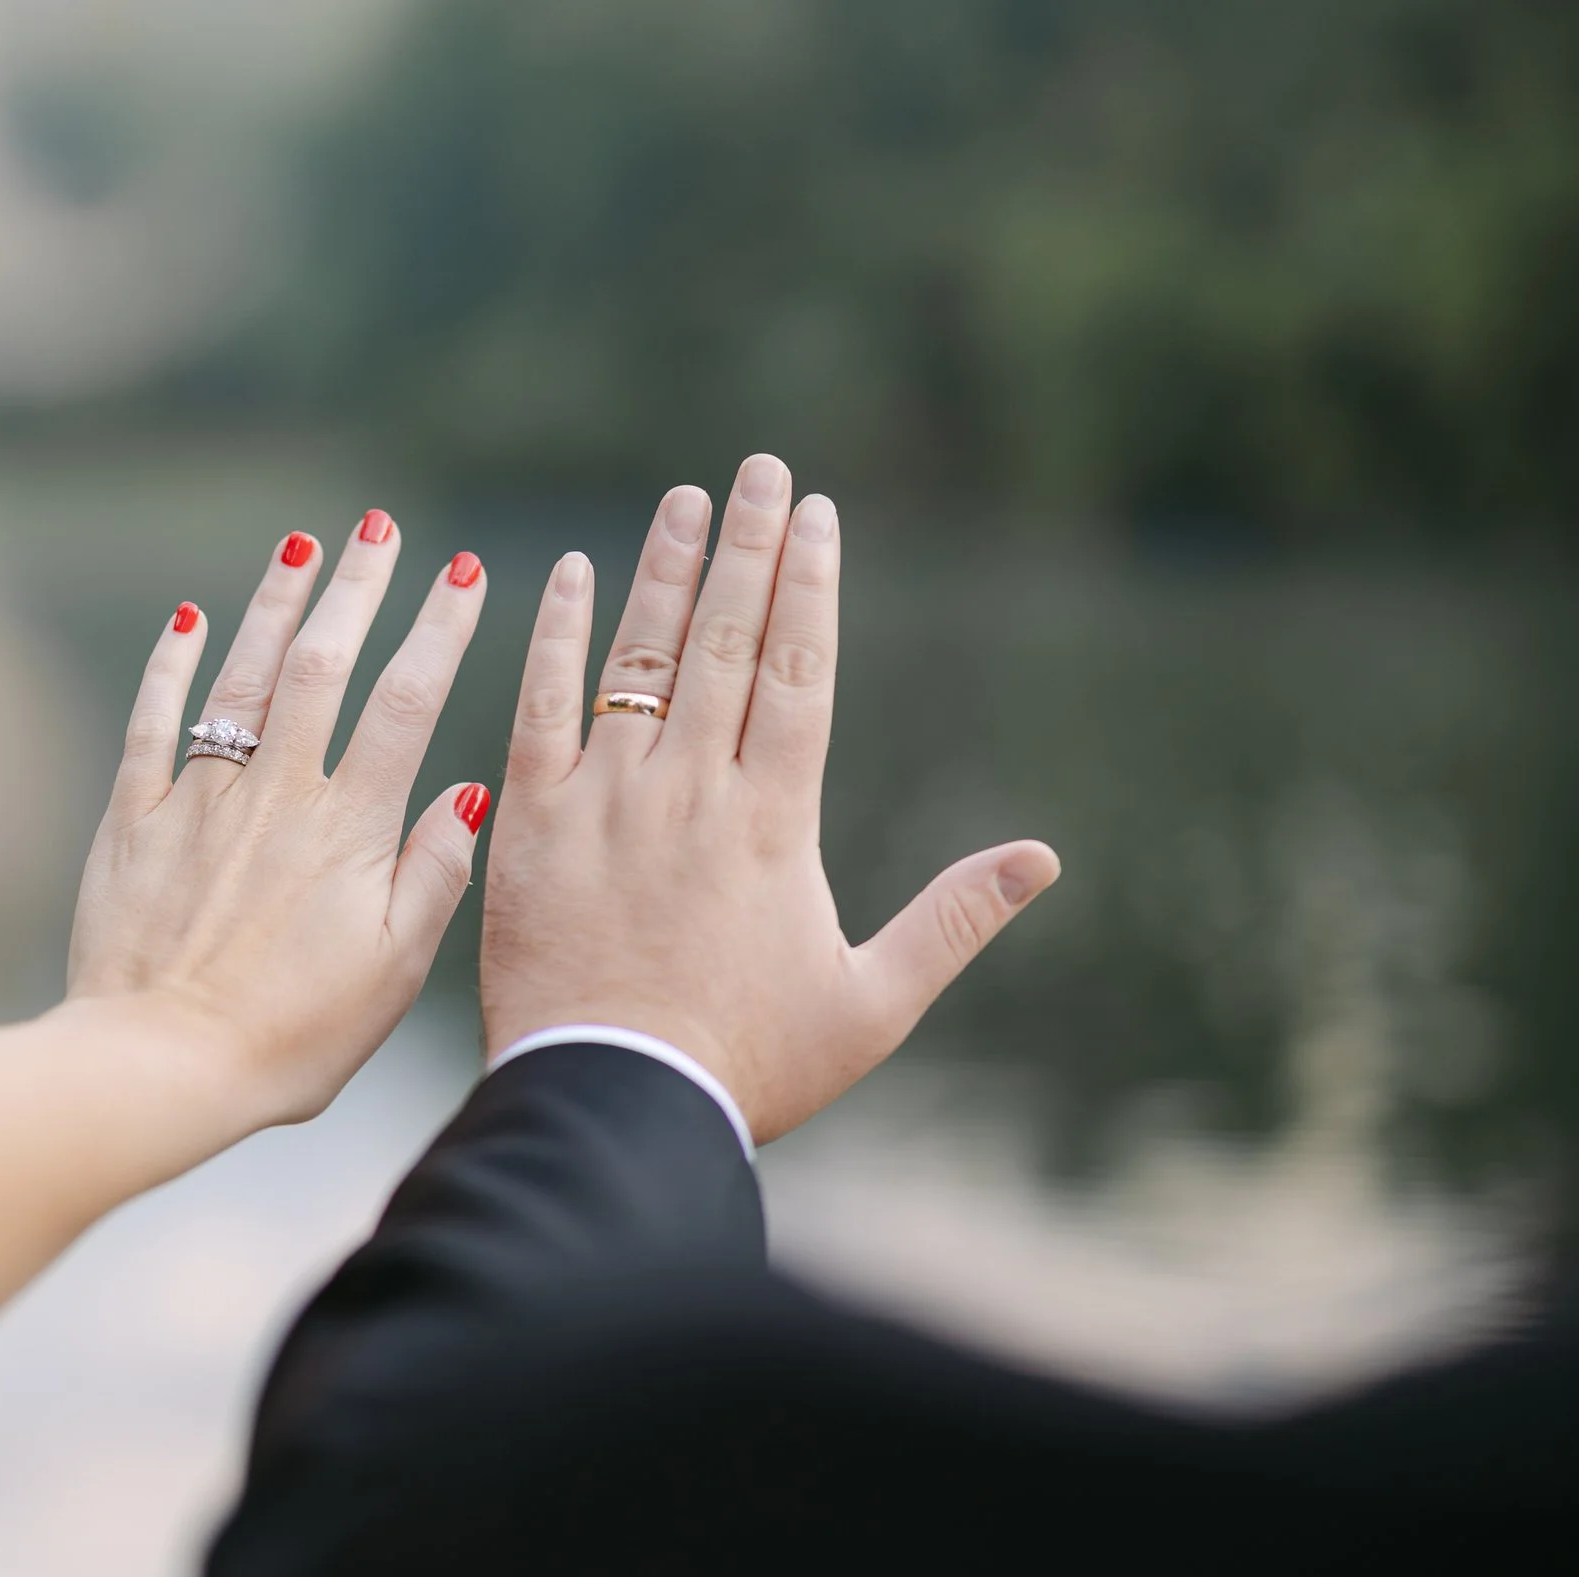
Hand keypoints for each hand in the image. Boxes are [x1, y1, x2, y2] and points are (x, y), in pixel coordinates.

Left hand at [69, 515, 492, 1126]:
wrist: (161, 1064)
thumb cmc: (292, 1037)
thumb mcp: (394, 971)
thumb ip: (435, 874)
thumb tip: (471, 791)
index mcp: (350, 829)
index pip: (406, 703)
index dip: (440, 630)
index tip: (466, 571)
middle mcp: (277, 794)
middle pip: (324, 665)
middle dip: (358, 587)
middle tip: (380, 526)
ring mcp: (199, 800)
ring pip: (242, 677)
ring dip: (275, 605)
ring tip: (303, 547)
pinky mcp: (133, 822)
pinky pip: (154, 723)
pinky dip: (170, 665)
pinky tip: (187, 618)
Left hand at [481, 456, 1059, 1145]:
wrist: (613, 1105)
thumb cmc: (746, 1066)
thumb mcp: (870, 1004)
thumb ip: (953, 921)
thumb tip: (1044, 858)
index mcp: (775, 824)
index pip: (801, 674)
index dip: (812, 586)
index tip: (818, 515)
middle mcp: (693, 792)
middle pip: (729, 644)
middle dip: (751, 549)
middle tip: (763, 469)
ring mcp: (607, 801)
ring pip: (640, 660)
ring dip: (665, 572)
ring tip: (687, 501)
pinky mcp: (534, 823)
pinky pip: (541, 708)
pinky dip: (554, 637)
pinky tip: (567, 574)